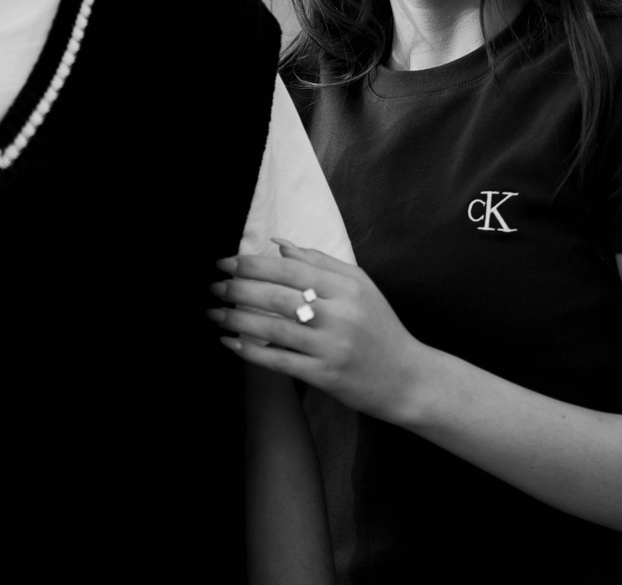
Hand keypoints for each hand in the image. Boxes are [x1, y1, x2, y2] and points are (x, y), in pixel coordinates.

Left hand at [208, 240, 430, 424]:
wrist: (407, 378)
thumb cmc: (380, 328)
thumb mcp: (360, 287)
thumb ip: (320, 262)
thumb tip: (278, 243)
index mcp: (348, 287)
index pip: (291, 268)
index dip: (254, 265)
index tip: (226, 262)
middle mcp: (340, 314)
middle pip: (278, 296)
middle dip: (239, 289)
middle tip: (214, 285)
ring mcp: (332, 346)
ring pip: (274, 328)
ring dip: (237, 319)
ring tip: (213, 312)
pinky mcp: (325, 375)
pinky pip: (280, 360)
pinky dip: (251, 350)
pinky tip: (230, 342)